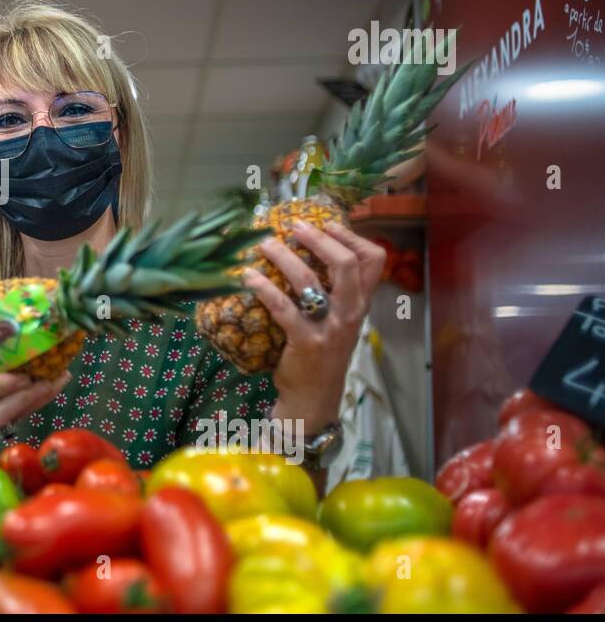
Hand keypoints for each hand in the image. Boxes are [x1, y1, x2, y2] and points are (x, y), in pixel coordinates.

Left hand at [242, 220, 386, 432]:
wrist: (315, 398)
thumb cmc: (322, 353)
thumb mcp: (339, 321)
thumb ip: (335, 292)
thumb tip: (309, 251)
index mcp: (360, 303)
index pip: (374, 260)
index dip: (351, 236)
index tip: (326, 223)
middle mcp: (350, 313)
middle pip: (346, 264)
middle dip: (318, 239)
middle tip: (295, 226)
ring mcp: (330, 328)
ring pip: (309, 281)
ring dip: (283, 256)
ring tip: (265, 244)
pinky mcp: (306, 341)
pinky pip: (282, 306)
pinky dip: (262, 287)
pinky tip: (247, 277)